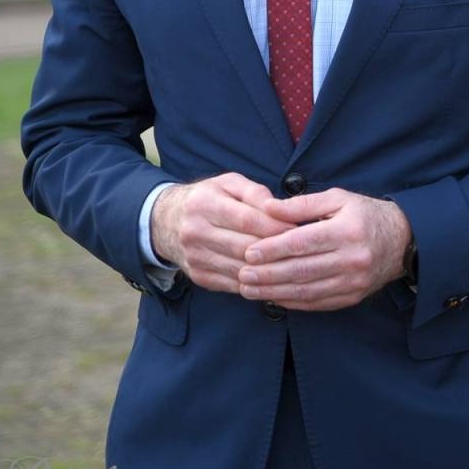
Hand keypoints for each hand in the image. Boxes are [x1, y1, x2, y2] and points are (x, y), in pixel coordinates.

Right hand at [150, 173, 294, 293]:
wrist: (166, 222)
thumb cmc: (208, 198)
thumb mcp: (228, 184)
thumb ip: (256, 192)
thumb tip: (280, 208)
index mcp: (205, 205)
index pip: (248, 220)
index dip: (277, 228)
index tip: (301, 231)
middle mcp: (195, 232)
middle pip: (246, 248)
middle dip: (277, 252)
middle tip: (303, 252)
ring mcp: (195, 258)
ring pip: (241, 270)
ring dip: (270, 272)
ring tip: (294, 267)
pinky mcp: (198, 277)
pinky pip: (233, 285)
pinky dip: (256, 284)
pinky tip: (275, 279)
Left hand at [238, 189, 412, 310]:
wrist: (403, 241)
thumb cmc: (366, 215)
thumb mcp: (338, 199)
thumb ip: (302, 204)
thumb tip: (266, 207)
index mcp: (347, 230)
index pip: (302, 242)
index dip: (272, 249)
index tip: (249, 252)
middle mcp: (352, 258)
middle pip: (301, 270)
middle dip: (267, 274)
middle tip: (241, 274)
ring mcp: (353, 281)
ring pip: (306, 290)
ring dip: (273, 292)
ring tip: (249, 289)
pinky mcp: (353, 297)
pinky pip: (317, 303)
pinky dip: (292, 302)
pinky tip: (273, 297)